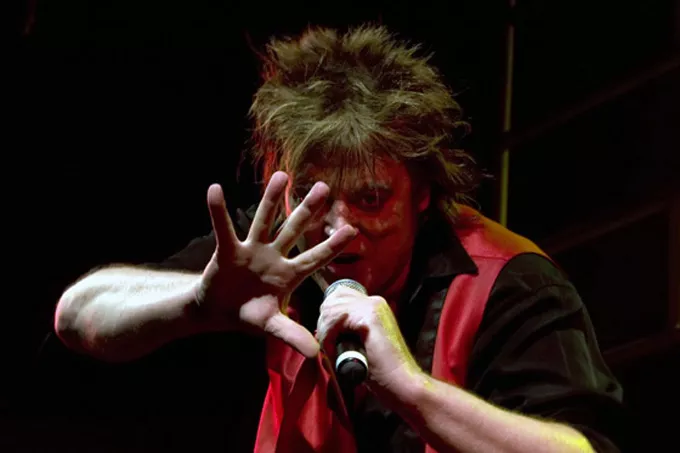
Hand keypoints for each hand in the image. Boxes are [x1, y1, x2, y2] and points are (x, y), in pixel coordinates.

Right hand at [196, 171, 356, 357]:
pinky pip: (223, 228)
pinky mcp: (228, 250)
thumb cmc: (249, 315)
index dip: (332, 246)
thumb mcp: (271, 325)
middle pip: (293, 230)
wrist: (218, 312)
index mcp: (289, 275)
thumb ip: (292, 335)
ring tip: (283, 176)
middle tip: (324, 187)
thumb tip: (316, 353)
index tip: (352, 229)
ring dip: (272, 199)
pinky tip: (214, 190)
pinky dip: (218, 211)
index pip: (315, 259)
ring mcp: (252, 250)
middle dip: (307, 210)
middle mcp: (274, 257)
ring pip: (264, 221)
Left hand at [316, 287, 421, 396]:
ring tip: (331, 352)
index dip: (328, 315)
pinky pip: (335, 319)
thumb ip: (346, 330)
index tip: (326, 337)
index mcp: (373, 304)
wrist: (401, 383)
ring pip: (331, 308)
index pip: (338, 294)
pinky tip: (333, 352)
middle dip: (324, 322)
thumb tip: (320, 328)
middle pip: (333, 298)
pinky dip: (328, 336)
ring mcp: (373, 306)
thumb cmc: (380, 370)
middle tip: (326, 346)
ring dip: (325, 332)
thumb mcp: (360, 342)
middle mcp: (374, 300)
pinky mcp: (369, 317)